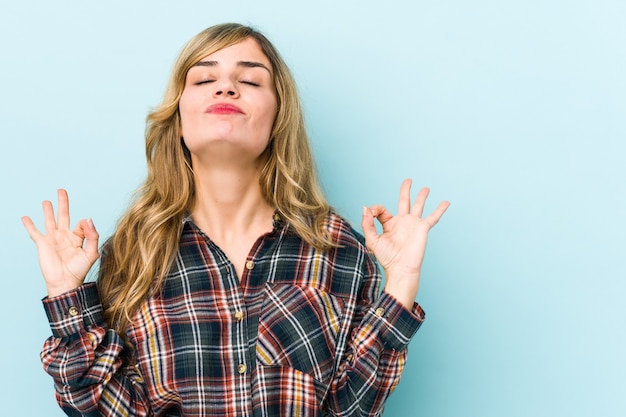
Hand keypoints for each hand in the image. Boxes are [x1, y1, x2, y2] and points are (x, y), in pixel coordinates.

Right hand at [22, 189, 99, 297]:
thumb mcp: (91, 253)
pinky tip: (25, 217)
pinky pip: (34, 232)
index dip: (85, 224)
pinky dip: (29, 225)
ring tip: (46, 201)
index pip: (82, 224)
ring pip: (50, 220)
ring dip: (48, 210)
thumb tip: (88, 219)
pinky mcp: (43, 244)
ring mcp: (53, 239)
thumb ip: (92, 236)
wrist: (66, 281)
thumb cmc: (79, 270)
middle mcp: (65, 236)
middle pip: (63, 215)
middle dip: (63, 203)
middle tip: (61, 190)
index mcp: (78, 238)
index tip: (85, 226)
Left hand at [362, 179, 448, 308]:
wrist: (401, 269)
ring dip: (422, 196)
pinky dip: (440, 210)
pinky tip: (446, 202)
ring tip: (425, 188)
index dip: (374, 209)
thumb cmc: (387, 258)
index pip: (382, 210)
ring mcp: (413, 224)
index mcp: (389, 224)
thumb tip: (365, 208)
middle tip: (408, 180)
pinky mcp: (422, 228)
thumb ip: (368, 224)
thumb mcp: (372, 240)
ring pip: (418, 206)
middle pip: (404, 201)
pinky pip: (433, 217)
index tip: (371, 213)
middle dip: (406, 190)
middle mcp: (402, 222)